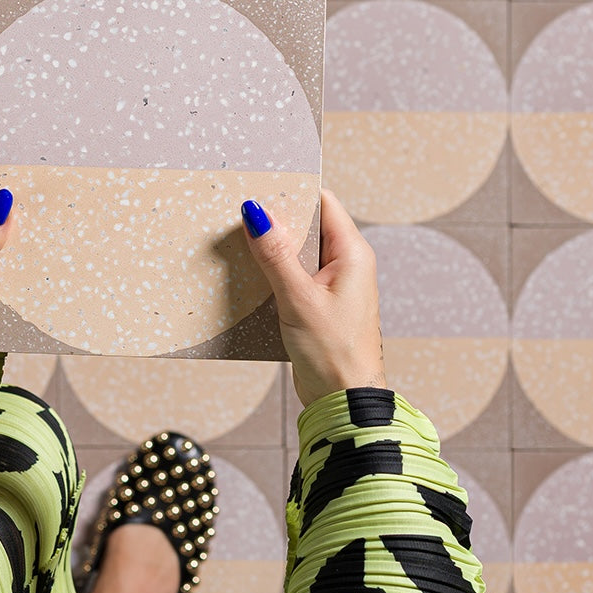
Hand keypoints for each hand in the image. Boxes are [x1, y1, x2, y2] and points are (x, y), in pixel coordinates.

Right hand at [242, 189, 385, 407]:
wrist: (344, 403)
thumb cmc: (333, 354)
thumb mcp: (298, 298)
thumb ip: (275, 254)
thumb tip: (256, 213)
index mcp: (352, 253)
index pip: (322, 203)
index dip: (293, 192)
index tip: (260, 188)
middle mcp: (346, 264)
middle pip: (308, 225)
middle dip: (276, 220)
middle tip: (240, 214)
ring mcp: (333, 285)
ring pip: (298, 252)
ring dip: (272, 249)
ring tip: (240, 242)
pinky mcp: (319, 304)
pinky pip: (295, 276)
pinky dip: (275, 273)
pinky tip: (252, 275)